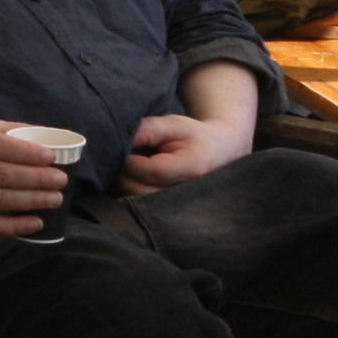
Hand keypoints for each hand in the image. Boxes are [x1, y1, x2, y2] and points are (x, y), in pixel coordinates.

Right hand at [0, 122, 65, 236]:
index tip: (52, 157)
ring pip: (1, 201)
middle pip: (5, 176)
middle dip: (38, 179)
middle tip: (61, 180)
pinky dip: (16, 226)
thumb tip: (48, 134)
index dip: (29, 153)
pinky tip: (36, 222)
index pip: (1, 147)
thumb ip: (8, 132)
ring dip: (33, 201)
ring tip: (55, 198)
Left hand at [117, 112, 252, 195]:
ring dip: (126, 184)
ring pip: (140, 202)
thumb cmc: (193, 136)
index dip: (132, 162)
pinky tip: (135, 177)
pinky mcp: (172, 213)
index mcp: (193, 167)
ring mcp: (181, 206)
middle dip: (125, 174)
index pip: (154, 171)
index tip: (122, 148)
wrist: (218, 152)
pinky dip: (133, 192)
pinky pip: (144, 206)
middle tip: (120, 157)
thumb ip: (148, 129)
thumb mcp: (174, 124)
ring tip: (129, 166)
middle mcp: (189, 192)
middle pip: (143, 190)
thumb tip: (122, 138)